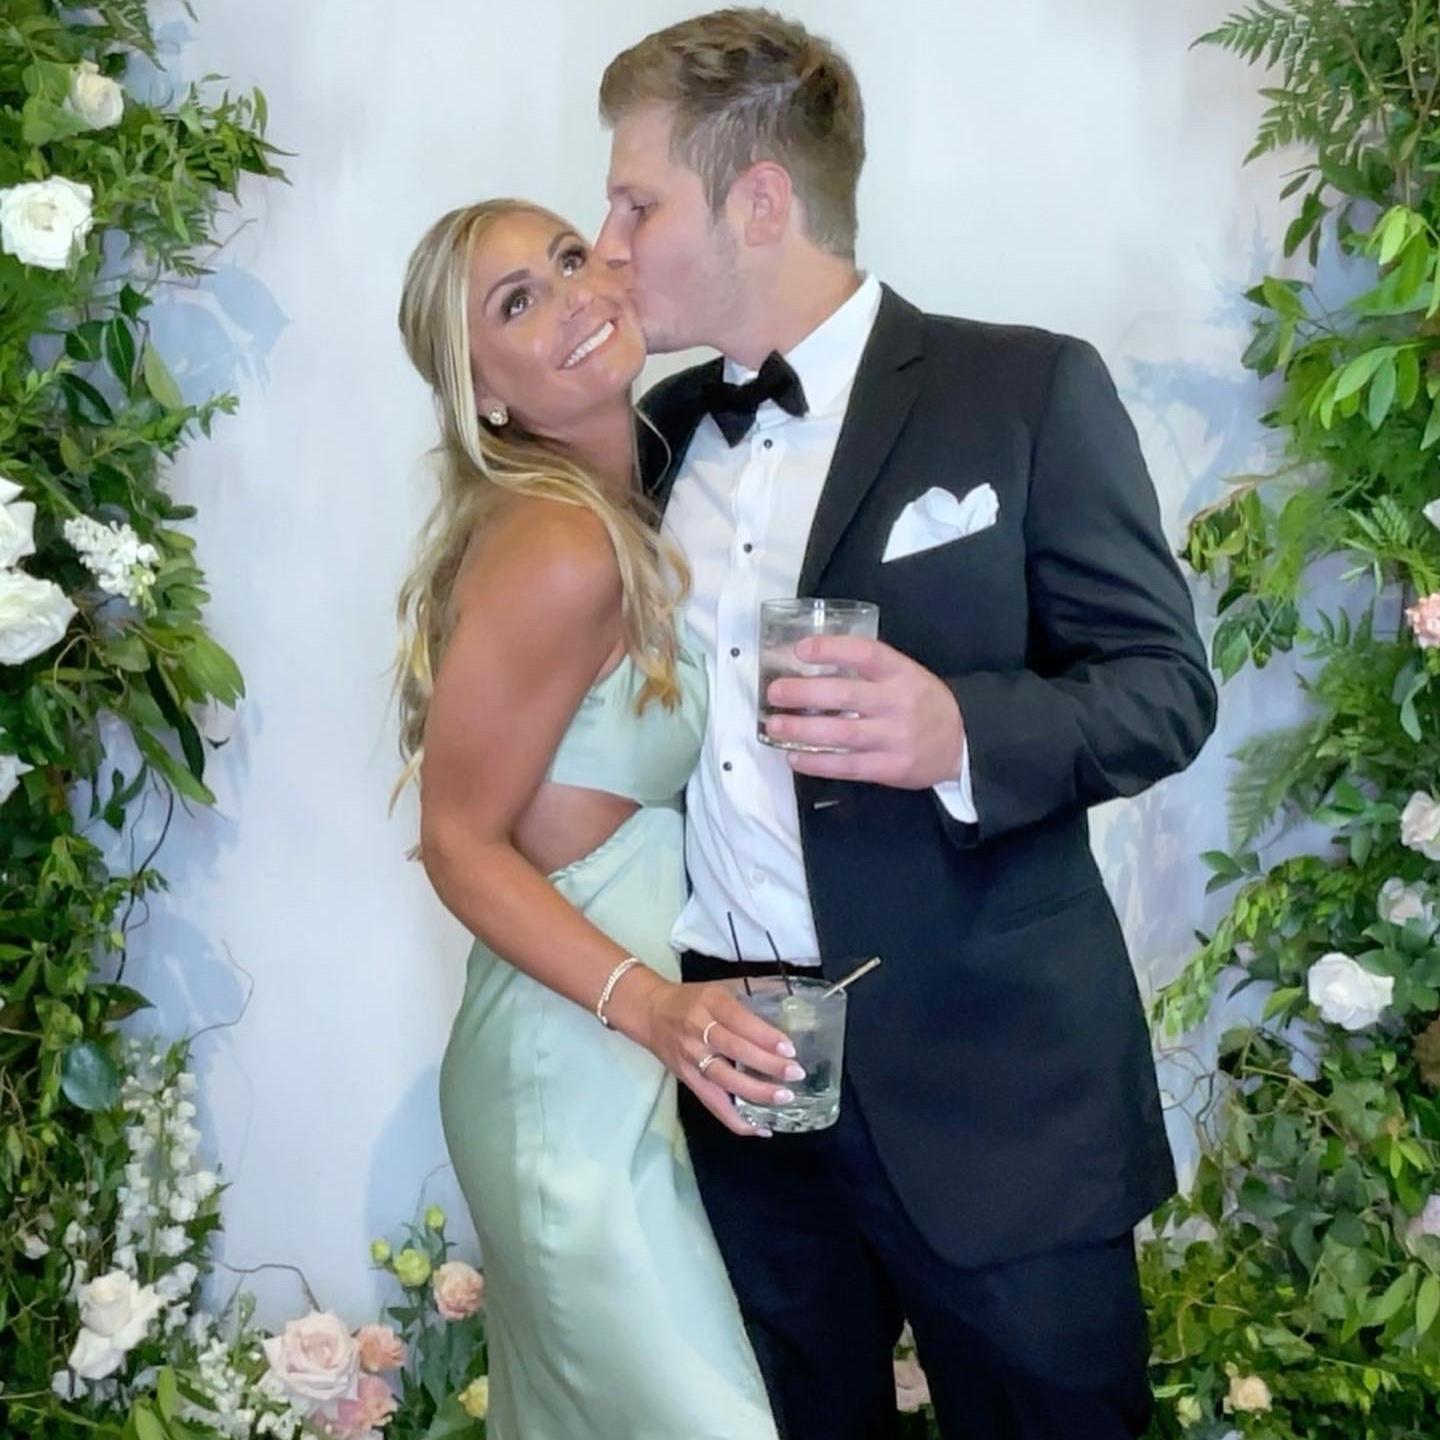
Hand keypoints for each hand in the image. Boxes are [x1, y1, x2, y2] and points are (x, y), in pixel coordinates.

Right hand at [613, 973, 804, 1136]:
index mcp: (710, 1002)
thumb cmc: (692, 999)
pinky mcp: (687, 1079)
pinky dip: (735, 1119)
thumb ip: (751, 995)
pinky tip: (760, 1127)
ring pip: (724, 1079)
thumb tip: (790, 1003)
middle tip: (795, 1074)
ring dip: (756, 1092)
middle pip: (735, 1050)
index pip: (739, 1020)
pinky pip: (712, 1103)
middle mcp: (698, 1029)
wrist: (649, 1012)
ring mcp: (691, 1057)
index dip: (764, 1036)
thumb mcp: (719, 988)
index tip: (789, 1048)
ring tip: (783, 1097)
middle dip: (767, 1064)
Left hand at [765, 636, 964, 787]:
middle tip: (774, 692)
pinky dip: (816, 763)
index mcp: (901, 673)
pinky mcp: (890, 768)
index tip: (800, 649)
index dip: (831, 649)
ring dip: (801, 731)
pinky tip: (793, 757)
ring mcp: (894, 737)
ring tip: (774, 726)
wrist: (961, 743)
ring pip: (841, 734)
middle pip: (845, 695)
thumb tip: (809, 664)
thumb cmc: (921, 703)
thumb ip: (868, 670)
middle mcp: (897, 703)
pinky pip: (847, 766)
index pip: (865, 654)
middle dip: (804, 693)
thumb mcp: (905, 675)